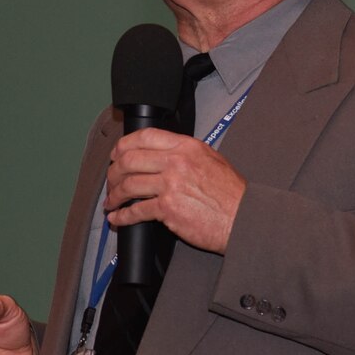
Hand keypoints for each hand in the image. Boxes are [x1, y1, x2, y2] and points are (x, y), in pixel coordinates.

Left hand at [104, 128, 246, 253]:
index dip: (123, 145)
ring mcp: (170, 185)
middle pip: (130, 160)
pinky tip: (118, 218)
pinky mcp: (168, 208)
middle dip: (114, 172)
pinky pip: (136, 210)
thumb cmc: (231, 194)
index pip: (145, 137)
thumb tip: (162, 154)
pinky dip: (122, 216)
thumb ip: (185, 153)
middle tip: (112, 181)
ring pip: (129, 185)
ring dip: (115, 195)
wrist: (243, 218)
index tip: (116, 154)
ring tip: (112, 202)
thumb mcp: (211, 159)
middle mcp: (176, 162)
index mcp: (186, 146)